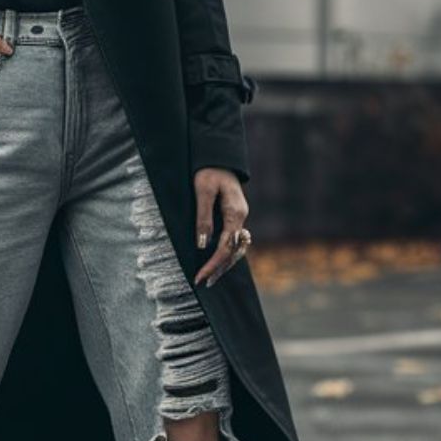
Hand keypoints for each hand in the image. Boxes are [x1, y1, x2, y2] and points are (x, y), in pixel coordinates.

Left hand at [192, 168, 249, 287]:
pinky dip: (225, 253)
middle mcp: (241, 218)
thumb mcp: (202, 192)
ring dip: (224, 264)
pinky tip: (216, 262)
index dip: (213, 264)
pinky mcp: (234, 217)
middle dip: (219, 268)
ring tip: (210, 277)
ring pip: (235, 248)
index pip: (226, 247)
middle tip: (203, 283)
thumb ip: (203, 218)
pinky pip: (232, 240)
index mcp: (236, 213)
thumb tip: (203, 245)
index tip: (200, 277)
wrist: (218, 158)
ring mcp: (239, 218)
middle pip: (233, 252)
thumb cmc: (208, 171)